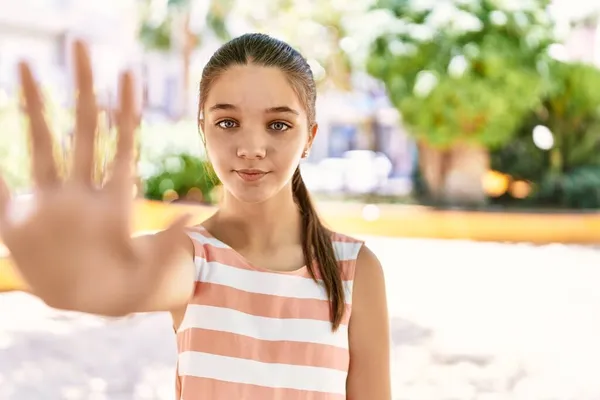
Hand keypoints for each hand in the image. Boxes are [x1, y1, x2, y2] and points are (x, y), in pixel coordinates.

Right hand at [0, 41, 188, 314]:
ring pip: (40, 142)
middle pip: (84, 128)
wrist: (88, 303)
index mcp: (115, 200)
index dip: (126, 109)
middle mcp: (83, 191)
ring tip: (28, 63)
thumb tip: (189, 214)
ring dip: (33, 104)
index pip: (123, 143)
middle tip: (81, 43)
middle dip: (83, 86)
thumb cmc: (125, 287)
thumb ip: (167, 245)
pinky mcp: (20, 222)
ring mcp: (50, 202)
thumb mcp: (149, 270)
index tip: (128, 71)